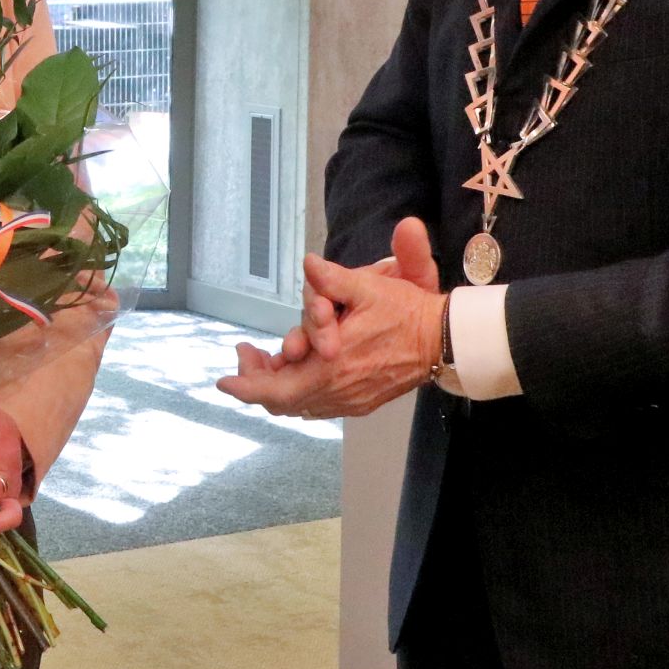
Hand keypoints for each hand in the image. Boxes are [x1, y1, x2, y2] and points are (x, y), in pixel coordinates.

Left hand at [217, 217, 444, 419]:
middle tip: (245, 354)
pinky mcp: (361, 402)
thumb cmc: (406, 312)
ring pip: (299, 404)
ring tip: (265, 358)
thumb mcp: (369, 288)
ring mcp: (350, 400)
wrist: (444, 341)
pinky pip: (319, 405)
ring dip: (277, 384)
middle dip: (256, 379)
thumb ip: (334, 279)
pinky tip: (295, 367)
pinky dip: (299, 390)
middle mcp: (337, 390)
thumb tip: (309, 264)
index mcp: (332, 366)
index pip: (276, 389)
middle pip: (281, 399)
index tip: (223, 380)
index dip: (247, 386)